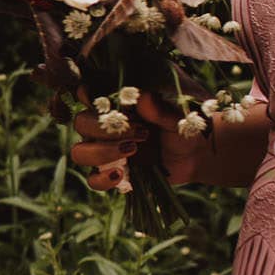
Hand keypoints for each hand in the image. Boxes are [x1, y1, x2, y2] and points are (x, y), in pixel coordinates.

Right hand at [69, 90, 201, 190]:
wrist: (195, 155)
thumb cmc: (182, 127)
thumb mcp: (176, 117)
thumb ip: (159, 109)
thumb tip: (142, 97)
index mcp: (113, 104)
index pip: (85, 94)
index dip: (87, 96)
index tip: (107, 102)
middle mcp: (102, 127)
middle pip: (81, 123)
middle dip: (104, 129)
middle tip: (140, 132)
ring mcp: (103, 151)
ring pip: (79, 152)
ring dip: (101, 152)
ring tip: (132, 151)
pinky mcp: (110, 174)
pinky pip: (92, 180)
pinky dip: (102, 179)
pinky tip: (120, 175)